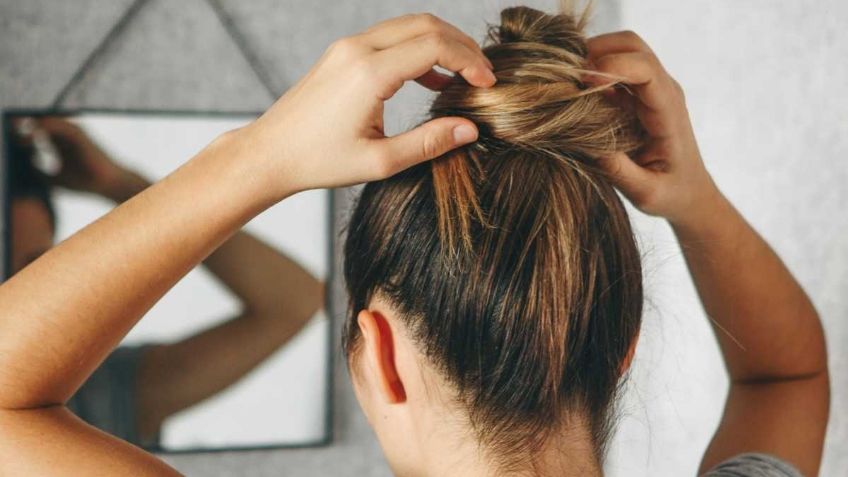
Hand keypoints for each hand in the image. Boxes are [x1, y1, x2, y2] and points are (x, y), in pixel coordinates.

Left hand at [14, 117, 140, 200]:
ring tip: (17, 131)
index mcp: (58, 144)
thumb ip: (39, 172)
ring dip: (31, 124)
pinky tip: (33, 133)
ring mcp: (72, 133)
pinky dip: (45, 127)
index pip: (35, 131)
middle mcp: (64, 135)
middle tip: (8, 126)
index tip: (7, 137)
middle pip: (39, 121)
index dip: (20, 132)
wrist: (107, 184)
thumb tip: (20, 169)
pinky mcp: (79, 135)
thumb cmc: (85, 183)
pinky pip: (59, 125)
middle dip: (22, 123)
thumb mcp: (55, 179)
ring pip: (47, 120)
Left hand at [238, 13, 495, 196]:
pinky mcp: (342, 53)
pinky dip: (417, 50)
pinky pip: (389, 38)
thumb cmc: (318, 161)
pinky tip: (432, 80)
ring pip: (408, 26)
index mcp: (368, 74)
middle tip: (484, 74)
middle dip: (462, 45)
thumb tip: (470, 129)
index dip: (469, 61)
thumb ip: (429, 143)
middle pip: (426, 25)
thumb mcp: (380, 162)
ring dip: (441, 44)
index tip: (489, 84)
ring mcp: (347, 47)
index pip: (434, 46)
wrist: (269, 153)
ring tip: (465, 75)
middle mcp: (357, 50)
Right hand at [585, 31, 719, 224]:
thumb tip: (588, 144)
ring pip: (620, 49)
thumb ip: (620, 171)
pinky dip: (589, 71)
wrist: (689, 194)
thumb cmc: (671, 194)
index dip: (611, 66)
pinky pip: (611, 67)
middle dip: (597, 50)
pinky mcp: (635, 95)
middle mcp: (662, 90)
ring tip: (566, 84)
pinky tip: (572, 94)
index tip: (582, 83)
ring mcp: (649, 89)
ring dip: (591, 58)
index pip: (645, 68)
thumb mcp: (646, 193)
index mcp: (669, 111)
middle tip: (566, 76)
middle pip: (631, 44)